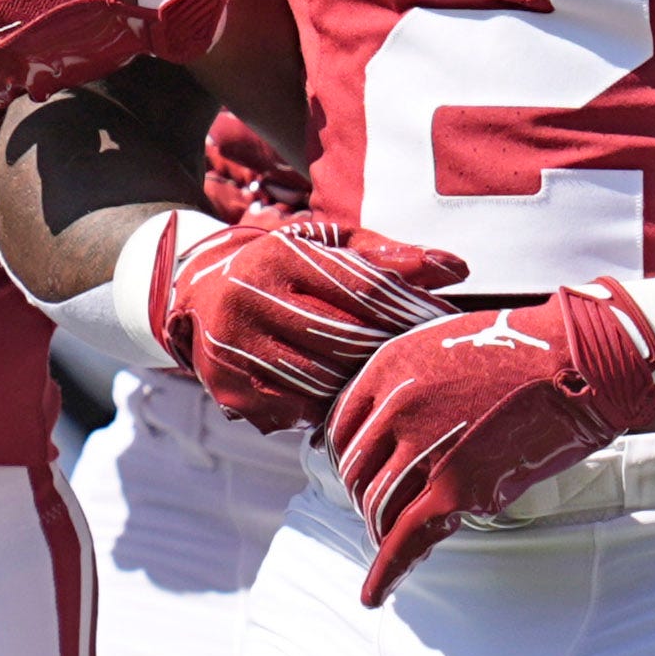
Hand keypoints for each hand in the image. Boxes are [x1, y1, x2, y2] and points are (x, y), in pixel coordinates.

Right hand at [153, 211, 463, 437]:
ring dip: (360, 381)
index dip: (408, 307)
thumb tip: (458, 268)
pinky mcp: (230, 389)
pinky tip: (342, 395)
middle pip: (346, 339)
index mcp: (278, 256)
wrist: (195, 292)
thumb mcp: (329, 245)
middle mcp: (249, 300)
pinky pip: (298, 410)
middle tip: (423, 357)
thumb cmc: (282, 265)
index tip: (442, 320)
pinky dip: (326, 406)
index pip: (361, 288)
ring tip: (386, 377)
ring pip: (324, 380)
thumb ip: (390, 257)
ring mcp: (235, 350)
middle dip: (389, 348)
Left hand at [326, 283, 654, 603]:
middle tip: (379, 507)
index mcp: (388, 368)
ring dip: (380, 528)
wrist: (580, 361)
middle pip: (356, 471)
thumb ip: (410, 378)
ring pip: (377, 505)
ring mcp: (425, 449)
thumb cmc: (522, 349)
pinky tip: (373, 593)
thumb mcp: (444, 342)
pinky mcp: (458, 487)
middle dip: (365, 494)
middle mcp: (396, 408)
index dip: (347, 457)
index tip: (357, 471)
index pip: (341, 428)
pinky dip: (386, 570)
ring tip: (388, 542)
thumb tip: (395, 417)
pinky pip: (406, 537)